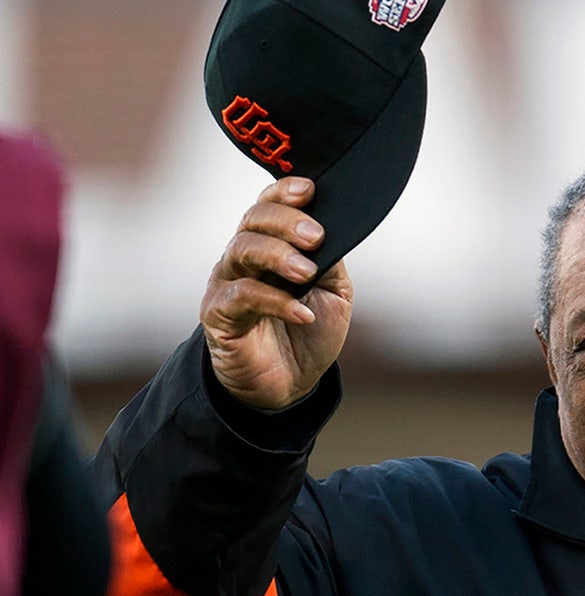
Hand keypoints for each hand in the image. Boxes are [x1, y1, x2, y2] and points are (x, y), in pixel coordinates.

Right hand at [200, 177, 352, 409]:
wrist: (290, 384)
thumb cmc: (309, 331)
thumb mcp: (333, 292)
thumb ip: (330, 261)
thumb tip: (332, 232)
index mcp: (271, 244)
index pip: (269, 206)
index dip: (284, 192)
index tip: (309, 190)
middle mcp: (244, 257)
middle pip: (253, 220)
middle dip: (285, 222)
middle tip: (314, 237)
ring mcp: (228, 283)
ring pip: (242, 249)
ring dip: (277, 255)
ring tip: (305, 272)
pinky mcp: (219, 314)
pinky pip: (242, 296)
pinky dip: (276, 301)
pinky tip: (301, 313)